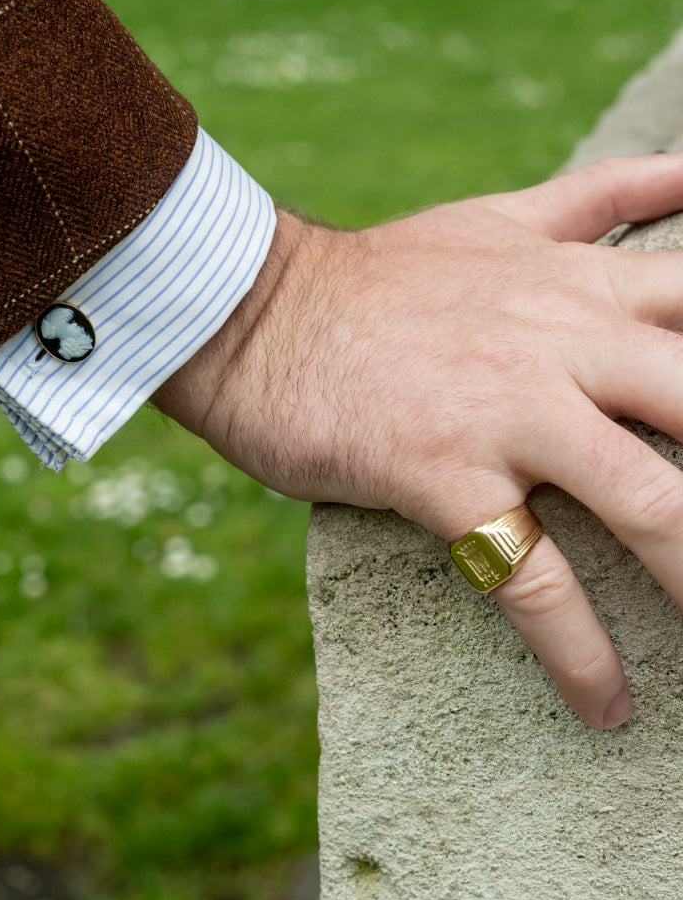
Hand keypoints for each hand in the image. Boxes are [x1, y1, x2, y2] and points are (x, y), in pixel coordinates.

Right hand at [154, 155, 682, 730]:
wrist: (257, 313)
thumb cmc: (383, 273)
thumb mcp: (501, 215)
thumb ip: (604, 195)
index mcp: (583, 279)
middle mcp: (565, 342)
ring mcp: (510, 411)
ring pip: (650, 500)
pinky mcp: (447, 476)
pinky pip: (534, 580)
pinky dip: (581, 654)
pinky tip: (609, 704)